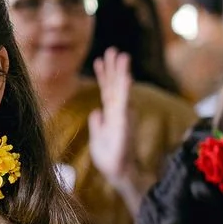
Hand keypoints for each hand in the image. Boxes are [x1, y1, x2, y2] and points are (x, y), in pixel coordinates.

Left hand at [86, 49, 133, 191]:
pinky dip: (125, 91)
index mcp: (111, 115)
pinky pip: (125, 104)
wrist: (120, 173)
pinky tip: (126, 78)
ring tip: (122, 55)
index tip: (100, 59)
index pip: (107, 91)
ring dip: (122, 73)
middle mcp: (118, 112)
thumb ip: (98, 124)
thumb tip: (96, 112)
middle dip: (114, 68)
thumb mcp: (98, 139)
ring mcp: (123, 117)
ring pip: (122, 91)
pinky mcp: (125, 124)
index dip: (104, 75)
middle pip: (115, 86)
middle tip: (113, 49)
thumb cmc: (110, 159)